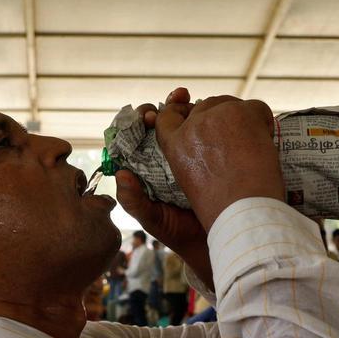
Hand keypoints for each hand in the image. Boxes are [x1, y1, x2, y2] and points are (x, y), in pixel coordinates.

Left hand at [116, 90, 213, 287]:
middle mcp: (167, 157)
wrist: (218, 240)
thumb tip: (120, 174)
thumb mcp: (152, 219)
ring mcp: (191, 152)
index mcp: (147, 168)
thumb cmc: (179, 232)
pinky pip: (209, 128)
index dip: (137, 122)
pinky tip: (209, 107)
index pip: (136, 137)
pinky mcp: (214, 151)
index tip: (145, 117)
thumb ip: (134, 202)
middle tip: (164, 106)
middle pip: (161, 123)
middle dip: (161, 108)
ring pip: (185, 121)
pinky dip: (208, 114)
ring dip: (182, 105)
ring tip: (184, 97)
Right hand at [153, 91, 283, 230]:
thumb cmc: (219, 211)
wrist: (244, 215)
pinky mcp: (242, 113)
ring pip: (230, 104)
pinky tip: (264, 144)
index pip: (169, 116)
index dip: (180, 110)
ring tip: (249, 148)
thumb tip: (179, 150)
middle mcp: (192, 127)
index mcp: (175, 147)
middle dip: (219, 118)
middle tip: (235, 142)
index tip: (194, 115)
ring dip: (241, 120)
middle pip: (206, 105)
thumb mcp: (187, 186)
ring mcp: (216, 117)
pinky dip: (264, 122)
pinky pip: (256, 107)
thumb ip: (185, 161)